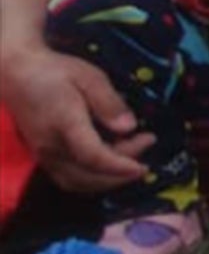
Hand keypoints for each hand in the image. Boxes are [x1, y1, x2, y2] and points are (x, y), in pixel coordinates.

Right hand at [0, 44, 153, 193]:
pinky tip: (110, 162)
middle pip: (87, 176)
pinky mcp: (42, 157)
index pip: (93, 156)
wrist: (16, 75)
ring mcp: (44, 155)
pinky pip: (68, 178)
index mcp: (64, 125)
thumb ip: (109, 102)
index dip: (119, 166)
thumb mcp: (89, 77)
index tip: (142, 167)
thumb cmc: (55, 71)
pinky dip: (92, 178)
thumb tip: (129, 127)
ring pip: (77, 183)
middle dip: (120, 173)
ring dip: (107, 180)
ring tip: (133, 160)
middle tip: (147, 151)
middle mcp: (51, 147)